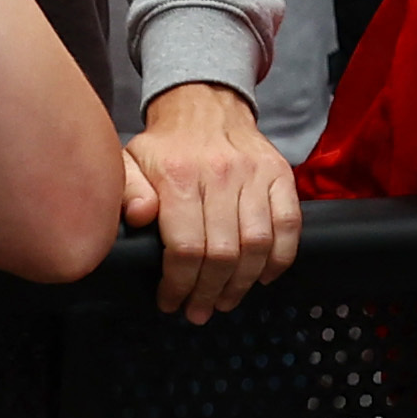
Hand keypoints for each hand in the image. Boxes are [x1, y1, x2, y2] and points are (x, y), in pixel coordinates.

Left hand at [120, 84, 301, 323]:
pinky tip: (263, 277)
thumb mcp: (129, 163)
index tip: (171, 302)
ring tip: (226, 300)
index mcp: (178, 176)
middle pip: (222, 253)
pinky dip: (280, 259)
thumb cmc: (165, 148)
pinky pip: (289, 225)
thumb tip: (141, 216)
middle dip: (209, 293)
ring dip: (242, 284)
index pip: (184, 248)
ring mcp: (254, 173)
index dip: (178, 285)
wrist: (204, 106)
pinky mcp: (280, 174)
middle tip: (199, 311)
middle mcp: (220, 174)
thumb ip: (127, 192)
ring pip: (257, 245)